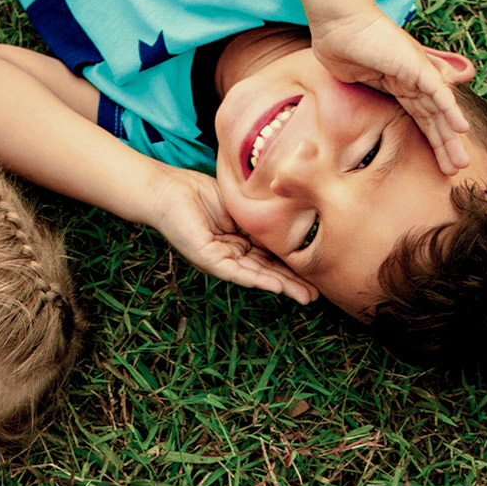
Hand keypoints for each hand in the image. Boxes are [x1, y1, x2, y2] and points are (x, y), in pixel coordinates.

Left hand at [144, 167, 317, 303]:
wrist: (168, 189)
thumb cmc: (199, 192)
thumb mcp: (241, 204)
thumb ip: (261, 215)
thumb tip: (292, 215)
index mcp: (241, 242)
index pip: (272, 256)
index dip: (293, 264)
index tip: (318, 272)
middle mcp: (232, 255)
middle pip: (268, 270)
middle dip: (294, 283)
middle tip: (318, 295)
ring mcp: (221, 259)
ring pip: (256, 275)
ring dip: (282, 286)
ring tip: (305, 296)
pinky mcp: (208, 259)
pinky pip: (237, 272)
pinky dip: (258, 279)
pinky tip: (276, 286)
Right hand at [309, 10, 471, 175]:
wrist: (337, 26)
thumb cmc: (340, 49)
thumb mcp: (357, 78)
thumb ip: (369, 89)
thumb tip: (364, 106)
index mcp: (400, 85)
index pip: (421, 117)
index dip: (431, 141)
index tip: (437, 165)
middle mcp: (413, 79)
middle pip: (434, 118)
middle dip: (445, 145)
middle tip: (457, 169)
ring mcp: (417, 72)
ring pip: (440, 110)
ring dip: (451, 137)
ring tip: (462, 162)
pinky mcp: (417, 66)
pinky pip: (438, 92)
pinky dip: (451, 110)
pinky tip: (461, 129)